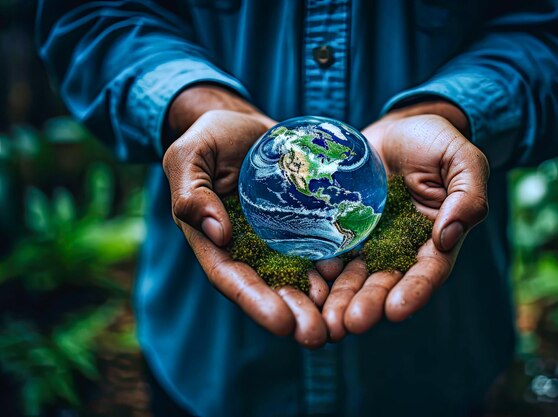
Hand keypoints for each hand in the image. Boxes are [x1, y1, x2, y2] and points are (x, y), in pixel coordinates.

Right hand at [163, 86, 332, 347]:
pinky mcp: (304, 223)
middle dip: (294, 314)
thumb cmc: (210, 139)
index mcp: (215, 241)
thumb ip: (192, 193)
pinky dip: (337, 268)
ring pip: (300, 276)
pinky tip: (357, 282)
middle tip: (319, 336)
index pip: (233, 278)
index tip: (283, 322)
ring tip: (343, 322)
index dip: (256, 302)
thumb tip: (219, 233)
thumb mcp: (190, 158)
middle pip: (271, 288)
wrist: (244, 125)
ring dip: (320, 302)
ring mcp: (278, 238)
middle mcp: (249, 248)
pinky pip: (321, 248)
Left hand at [322, 101, 488, 340]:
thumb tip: (447, 236)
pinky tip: (305, 288)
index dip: (413, 291)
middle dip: (369, 303)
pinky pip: (329, 251)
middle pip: (385, 281)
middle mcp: (400, 247)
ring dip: (341, 299)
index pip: (428, 271)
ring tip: (327, 321)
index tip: (395, 310)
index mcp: (434, 238)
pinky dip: (319, 272)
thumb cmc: (434, 141)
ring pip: (354, 275)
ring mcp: (368, 240)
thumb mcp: (462, 160)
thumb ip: (468, 196)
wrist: (396, 128)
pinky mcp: (341, 228)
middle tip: (351, 324)